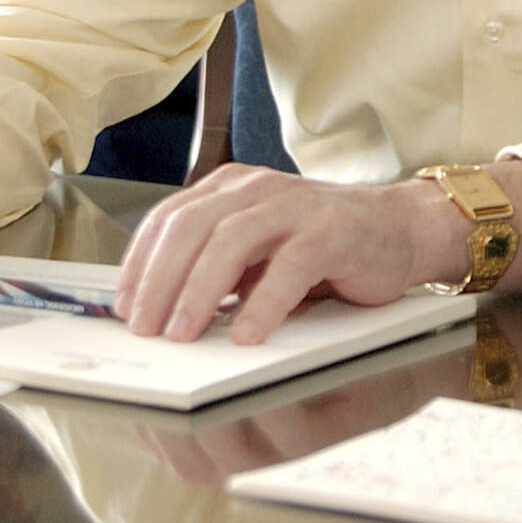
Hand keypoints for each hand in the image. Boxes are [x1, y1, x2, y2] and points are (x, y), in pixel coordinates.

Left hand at [116, 165, 442, 345]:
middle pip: (191, 225)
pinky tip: (246, 334)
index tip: (123, 306)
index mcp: (230, 188)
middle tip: (145, 328)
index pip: (168, 217)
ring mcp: (296, 205)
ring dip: (200, 290)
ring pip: (232, 239)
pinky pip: (290, 265)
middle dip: (160, 280)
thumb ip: (217, 269)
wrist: (398, 230)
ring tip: (184, 333)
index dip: (139, 262)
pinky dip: (263, 302)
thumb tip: (162, 315)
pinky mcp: (332, 230)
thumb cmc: (321, 248)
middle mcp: (257, 187)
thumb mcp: (257, 254)